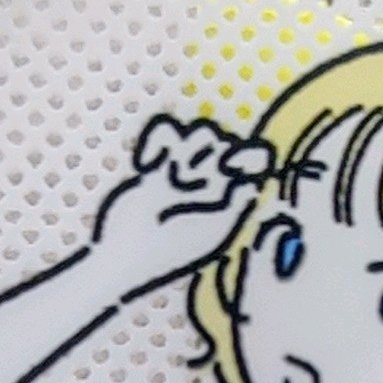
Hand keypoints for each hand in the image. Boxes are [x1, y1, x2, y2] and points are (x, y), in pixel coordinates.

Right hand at [92, 114, 272, 299]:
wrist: (126, 251)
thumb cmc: (171, 248)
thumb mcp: (212, 231)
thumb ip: (236, 205)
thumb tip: (252, 183)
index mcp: (233, 198)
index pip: (256, 161)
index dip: (248, 155)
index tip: (228, 164)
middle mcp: (215, 182)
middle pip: (227, 142)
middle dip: (208, 158)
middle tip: (187, 186)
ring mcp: (187, 170)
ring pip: (201, 132)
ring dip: (186, 152)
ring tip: (170, 180)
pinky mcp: (160, 162)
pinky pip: (167, 131)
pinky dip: (156, 143)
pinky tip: (147, 166)